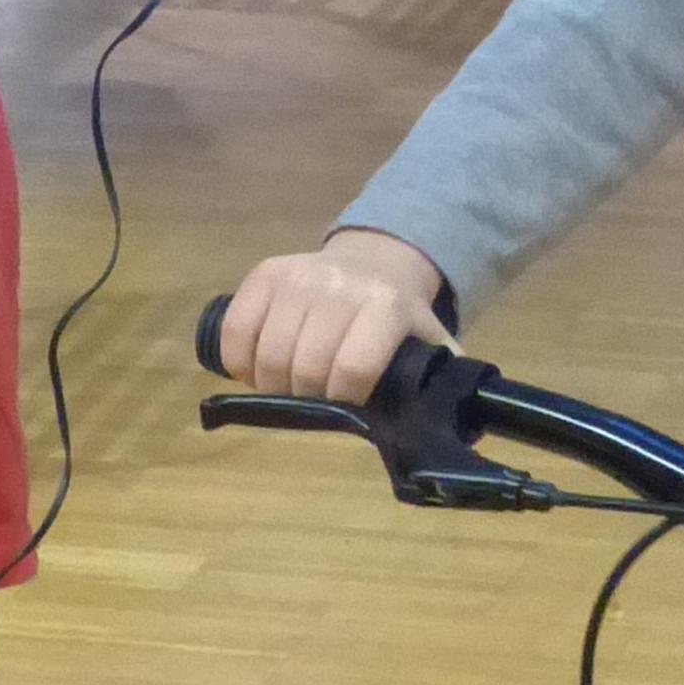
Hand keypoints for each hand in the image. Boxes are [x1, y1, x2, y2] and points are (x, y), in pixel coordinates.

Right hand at [217, 229, 451, 401]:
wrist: (373, 259)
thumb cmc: (398, 316)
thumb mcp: (430, 341)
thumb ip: (439, 379)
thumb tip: (448, 424)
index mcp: (385, 307)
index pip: (352, 371)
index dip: (344, 400)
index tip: (347, 405)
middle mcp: (340, 287)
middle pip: (306, 368)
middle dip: (306, 397)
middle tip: (313, 399)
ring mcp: (298, 277)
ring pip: (268, 355)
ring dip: (272, 385)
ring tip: (287, 387)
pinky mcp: (265, 273)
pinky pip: (236, 330)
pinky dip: (240, 361)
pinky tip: (256, 368)